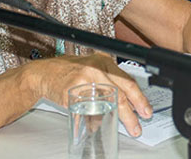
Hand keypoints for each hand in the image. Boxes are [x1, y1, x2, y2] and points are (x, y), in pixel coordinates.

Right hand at [32, 53, 151, 135]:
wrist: (44, 72)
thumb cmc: (69, 72)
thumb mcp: (93, 70)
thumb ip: (109, 83)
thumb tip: (126, 104)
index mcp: (105, 61)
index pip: (128, 80)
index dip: (139, 98)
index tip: (146, 110)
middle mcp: (97, 68)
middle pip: (120, 92)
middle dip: (132, 112)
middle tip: (137, 125)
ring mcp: (85, 80)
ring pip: (108, 103)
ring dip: (119, 118)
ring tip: (127, 128)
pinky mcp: (73, 91)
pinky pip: (88, 110)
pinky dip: (95, 121)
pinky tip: (99, 127)